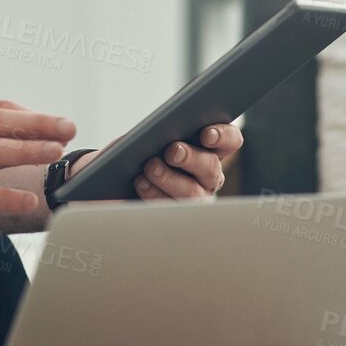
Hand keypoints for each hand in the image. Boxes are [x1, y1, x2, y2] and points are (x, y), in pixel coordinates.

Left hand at [68, 123, 242, 201]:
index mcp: (210, 149)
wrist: (114, 182)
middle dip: (191, 158)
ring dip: (171, 179)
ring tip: (150, 167)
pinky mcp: (176, 216)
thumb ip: (157, 129)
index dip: (223, 136)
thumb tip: (156, 130)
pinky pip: (172, 209)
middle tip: (173, 151)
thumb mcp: (146, 136)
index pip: (230, 140)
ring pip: (192, 193)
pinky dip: (155, 195)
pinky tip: (142, 183)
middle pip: (210, 167)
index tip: (206, 134)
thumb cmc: (137, 152)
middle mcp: (208, 176)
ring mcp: (195, 198)